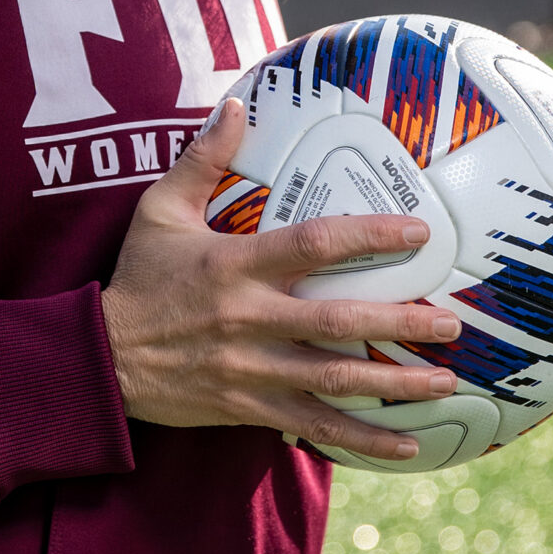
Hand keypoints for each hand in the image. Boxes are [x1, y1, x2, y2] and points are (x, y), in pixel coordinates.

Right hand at [100, 98, 460, 463]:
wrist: (102, 358)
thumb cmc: (139, 277)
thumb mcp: (160, 210)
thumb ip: (202, 159)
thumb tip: (236, 105)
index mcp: (234, 266)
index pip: (313, 245)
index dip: (369, 236)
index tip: (418, 232)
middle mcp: (249, 319)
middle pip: (336, 322)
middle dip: (399, 324)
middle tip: (451, 323)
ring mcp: (252, 369)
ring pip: (334, 381)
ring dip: (394, 386)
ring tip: (445, 383)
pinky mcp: (250, 407)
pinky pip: (314, 425)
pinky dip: (361, 441)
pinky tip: (405, 448)